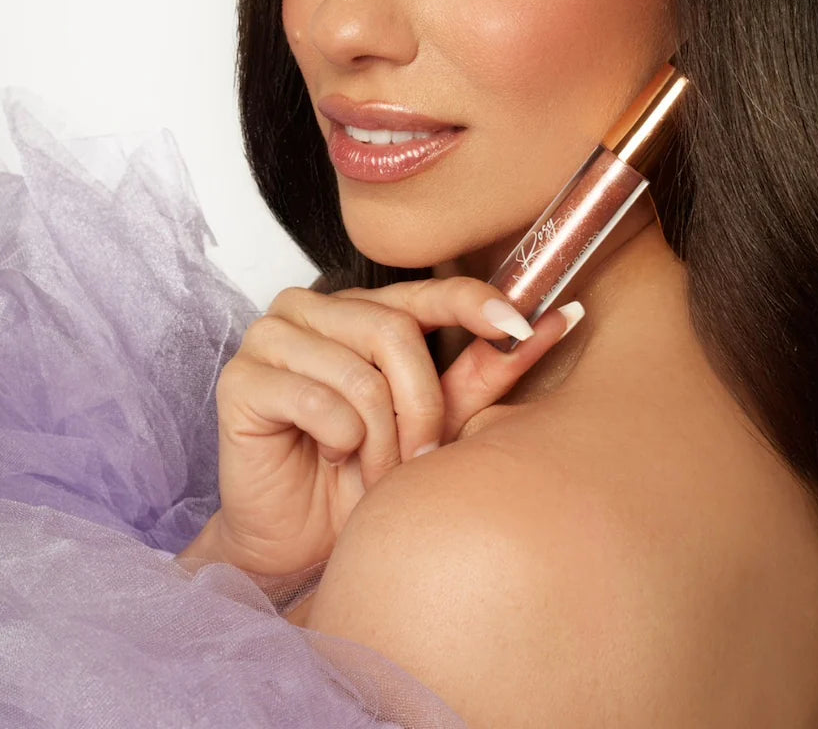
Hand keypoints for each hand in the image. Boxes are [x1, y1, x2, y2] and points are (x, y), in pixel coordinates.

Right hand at [211, 277, 574, 576]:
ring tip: (374, 469)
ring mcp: (271, 337)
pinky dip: (338, 442)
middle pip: (395, 334)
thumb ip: (484, 370)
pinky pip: (317, 401)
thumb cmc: (365, 478)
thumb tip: (558, 319)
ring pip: (360, 373)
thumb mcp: (437, 420)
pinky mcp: (242, 378)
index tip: (525, 325)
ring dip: (381, 438)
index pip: (426, 290)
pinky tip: (327, 457)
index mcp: (362, 309)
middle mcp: (314, 309)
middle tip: (420, 459)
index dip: (477, 303)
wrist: (299, 543)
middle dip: (421, 409)